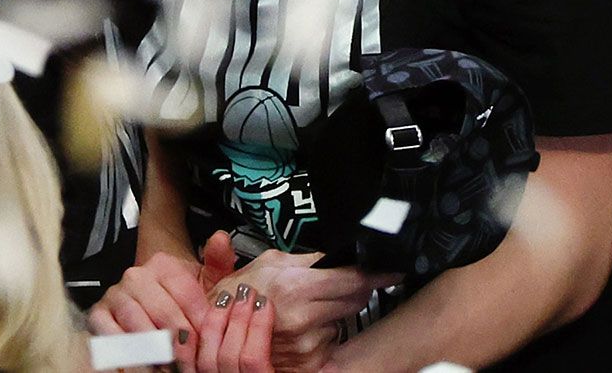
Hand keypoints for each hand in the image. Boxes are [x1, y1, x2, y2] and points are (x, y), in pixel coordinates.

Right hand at [88, 234, 232, 370]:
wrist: (150, 295)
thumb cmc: (181, 293)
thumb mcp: (205, 277)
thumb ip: (218, 260)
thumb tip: (220, 239)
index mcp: (163, 264)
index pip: (186, 294)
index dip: (200, 321)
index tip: (209, 339)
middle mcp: (135, 276)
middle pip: (162, 312)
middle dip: (180, 341)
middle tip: (191, 361)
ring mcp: (115, 296)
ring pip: (138, 326)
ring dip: (156, 350)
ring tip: (172, 366)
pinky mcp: (98, 316)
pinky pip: (112, 338)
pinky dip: (130, 355)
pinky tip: (147, 364)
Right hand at [208, 249, 398, 371]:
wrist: (218, 325)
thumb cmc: (243, 290)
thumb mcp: (273, 260)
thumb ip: (311, 257)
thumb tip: (343, 251)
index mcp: (296, 286)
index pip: (354, 279)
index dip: (377, 274)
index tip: (393, 271)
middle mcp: (302, 317)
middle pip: (355, 300)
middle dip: (355, 289)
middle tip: (339, 283)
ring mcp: (304, 342)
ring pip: (343, 320)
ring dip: (335, 312)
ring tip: (307, 306)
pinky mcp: (304, 361)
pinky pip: (329, 341)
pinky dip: (323, 332)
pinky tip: (304, 325)